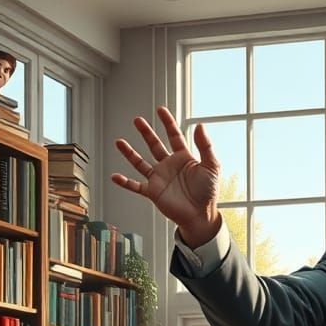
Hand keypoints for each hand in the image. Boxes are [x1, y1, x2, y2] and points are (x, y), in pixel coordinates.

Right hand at [112, 105, 221, 246]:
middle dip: (146, 133)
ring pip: (141, 163)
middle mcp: (169, 166)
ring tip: (119, 142)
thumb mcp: (211, 166)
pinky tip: (114, 176)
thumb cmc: (209, 193)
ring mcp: (160, 178)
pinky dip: (125, 182)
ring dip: (129, 153)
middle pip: (155, 145)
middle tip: (137, 120)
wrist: (201, 216)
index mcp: (184, 158)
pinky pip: (135, 186)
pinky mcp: (153, 192)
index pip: (174, 136)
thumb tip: (200, 125)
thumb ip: (205, 146)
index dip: (168, 123)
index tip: (161, 110)